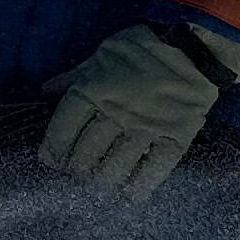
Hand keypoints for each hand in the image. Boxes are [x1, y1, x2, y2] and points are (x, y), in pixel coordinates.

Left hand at [38, 24, 224, 196]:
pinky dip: (138, 186)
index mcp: (94, 88)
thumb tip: (45, 91)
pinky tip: (130, 191)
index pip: (63, 129)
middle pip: (85, 153)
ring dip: (103, 181)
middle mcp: (116, 111)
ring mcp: (147, 127)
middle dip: (77, 169)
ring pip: (115, 167)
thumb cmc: (143, 50)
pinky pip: (152, 171)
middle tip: (78, 174)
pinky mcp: (174, 138)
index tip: (52, 160)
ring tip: (100, 184)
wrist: (194, 48)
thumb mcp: (103, 55)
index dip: (53, 150)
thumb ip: (74, 76)